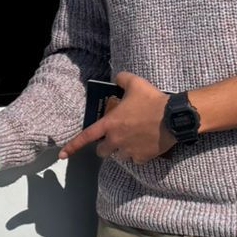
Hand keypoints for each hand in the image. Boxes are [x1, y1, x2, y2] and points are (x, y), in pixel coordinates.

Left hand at [58, 72, 173, 164]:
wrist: (174, 117)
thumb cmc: (152, 100)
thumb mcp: (135, 83)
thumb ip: (122, 79)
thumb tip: (116, 77)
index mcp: (109, 124)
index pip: (86, 137)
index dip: (72, 146)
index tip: (62, 155)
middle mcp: (115, 140)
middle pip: (102, 151)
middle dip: (106, 146)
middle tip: (117, 136)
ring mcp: (128, 151)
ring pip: (119, 156)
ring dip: (122, 150)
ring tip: (135, 138)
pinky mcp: (142, 158)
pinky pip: (135, 159)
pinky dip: (138, 154)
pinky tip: (146, 144)